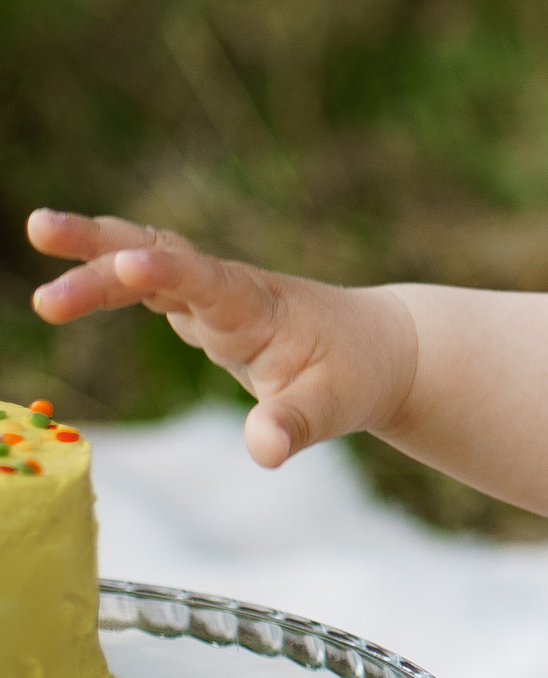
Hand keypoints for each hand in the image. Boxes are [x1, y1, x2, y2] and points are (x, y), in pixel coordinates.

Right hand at [26, 210, 412, 471]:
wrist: (378, 349)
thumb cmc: (356, 375)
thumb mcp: (337, 408)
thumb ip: (296, 425)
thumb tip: (264, 450)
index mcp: (258, 309)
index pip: (207, 283)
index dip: (168, 271)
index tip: (128, 260)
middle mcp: (229, 291)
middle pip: (162, 252)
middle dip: (101, 241)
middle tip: (40, 227)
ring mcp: (213, 296)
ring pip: (149, 260)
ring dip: (95, 249)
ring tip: (38, 228)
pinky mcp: (202, 309)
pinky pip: (148, 283)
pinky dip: (108, 277)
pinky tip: (65, 283)